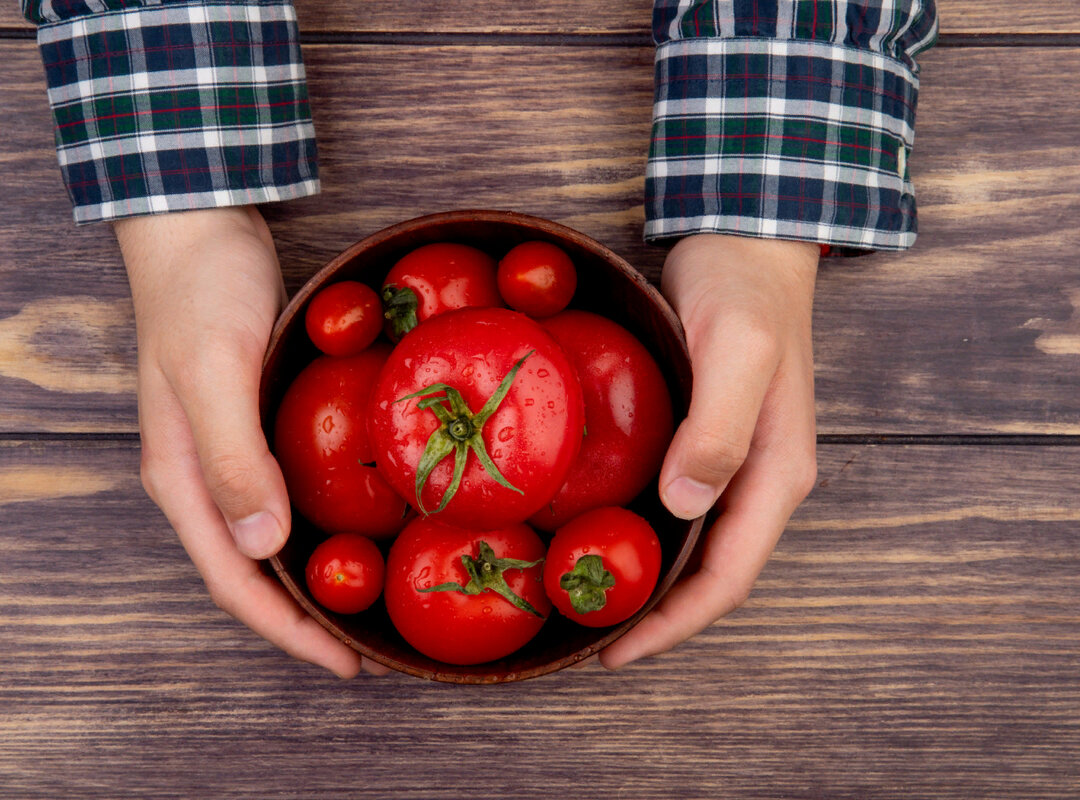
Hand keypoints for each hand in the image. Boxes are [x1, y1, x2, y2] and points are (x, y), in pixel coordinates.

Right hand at [114, 206, 372, 677]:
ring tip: (365, 603)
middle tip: (365, 645)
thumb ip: (232, 457)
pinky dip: (315, 527)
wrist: (195, 227)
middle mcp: (199, 478)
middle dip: (300, 620)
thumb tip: (261, 547)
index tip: (346, 664)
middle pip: (249, 573)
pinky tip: (353, 526)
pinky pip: (283, 497)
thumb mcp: (214, 369)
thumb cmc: (201, 292)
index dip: (287, 631)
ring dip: (308, 581)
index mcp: (181, 478)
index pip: (234, 580)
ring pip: (266, 541)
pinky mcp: (250, 424)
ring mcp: (223, 452)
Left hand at [600, 233, 819, 668]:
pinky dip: (644, 536)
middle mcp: (761, 479)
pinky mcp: (709, 440)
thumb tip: (684, 507)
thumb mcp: (735, 350)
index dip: (673, 625)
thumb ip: (718, 429)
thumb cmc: (743, 289)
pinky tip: (600, 534)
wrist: (748, 239)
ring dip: (649, 584)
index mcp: (777, 474)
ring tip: (586, 602)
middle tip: (586, 637)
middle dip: (657, 618)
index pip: (728, 578)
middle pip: (712, 576)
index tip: (614, 653)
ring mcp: (736, 462)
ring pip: (695, 548)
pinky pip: (678, 510)